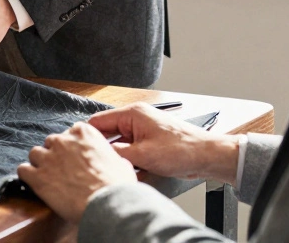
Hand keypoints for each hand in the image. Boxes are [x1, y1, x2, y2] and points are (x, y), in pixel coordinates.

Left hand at [17, 122, 137, 222]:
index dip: (71, 147)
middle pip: (51, 142)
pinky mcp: (37, 175)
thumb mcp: (122, 164)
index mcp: (83, 133)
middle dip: (55, 155)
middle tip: (63, 171)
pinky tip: (35, 184)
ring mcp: (48, 157)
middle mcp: (63, 140)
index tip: (74, 157)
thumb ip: (110, 156)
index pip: (69, 132)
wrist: (106, 204)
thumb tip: (116, 162)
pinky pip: (23, 170)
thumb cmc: (116, 185)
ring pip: (35, 154)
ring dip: (40, 164)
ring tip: (49, 178)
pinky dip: (27, 177)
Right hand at [86, 103, 240, 183]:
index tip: (80, 150)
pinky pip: (133, 151)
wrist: (207, 156)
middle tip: (99, 165)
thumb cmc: (182, 150)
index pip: (99, 121)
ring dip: (120, 158)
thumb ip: (117, 153)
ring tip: (119, 169)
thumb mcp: (143, 155)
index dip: (88, 136)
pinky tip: (134, 173)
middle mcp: (136, 119)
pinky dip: (132, 161)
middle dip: (105, 150)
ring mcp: (143, 131)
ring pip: (121, 144)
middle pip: (109, 133)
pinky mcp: (150, 142)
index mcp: (132, 114)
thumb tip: (99, 153)